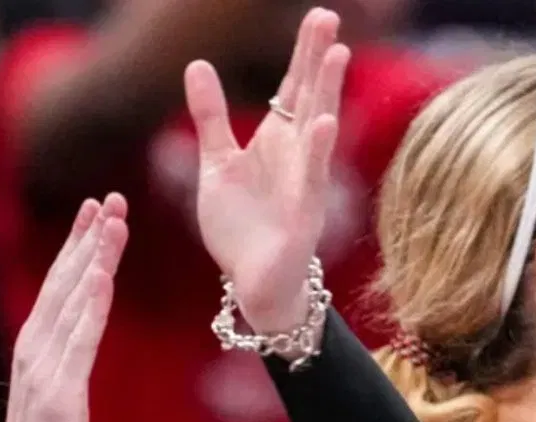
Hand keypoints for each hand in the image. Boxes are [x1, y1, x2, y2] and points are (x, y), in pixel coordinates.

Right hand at [0, 194, 128, 421]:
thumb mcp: (59, 394)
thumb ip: (68, 361)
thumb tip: (82, 336)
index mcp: (37, 347)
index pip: (60, 286)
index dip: (77, 246)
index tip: (95, 211)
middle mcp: (36, 349)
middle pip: (65, 283)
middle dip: (87, 238)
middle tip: (109, 198)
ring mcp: (46, 369)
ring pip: (74, 302)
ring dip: (94, 259)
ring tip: (113, 223)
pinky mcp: (60, 393)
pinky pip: (80, 341)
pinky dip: (91, 307)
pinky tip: (103, 278)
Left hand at [185, 7, 348, 332]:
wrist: (252, 281)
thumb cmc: (240, 224)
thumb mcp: (217, 162)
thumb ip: (211, 115)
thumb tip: (198, 63)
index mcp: (276, 139)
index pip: (293, 87)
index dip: (303, 53)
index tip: (317, 15)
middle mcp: (297, 154)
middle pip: (309, 97)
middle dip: (318, 59)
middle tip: (327, 17)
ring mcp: (304, 181)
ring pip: (317, 129)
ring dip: (328, 93)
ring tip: (337, 54)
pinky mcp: (304, 212)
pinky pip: (312, 177)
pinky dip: (319, 151)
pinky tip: (325, 123)